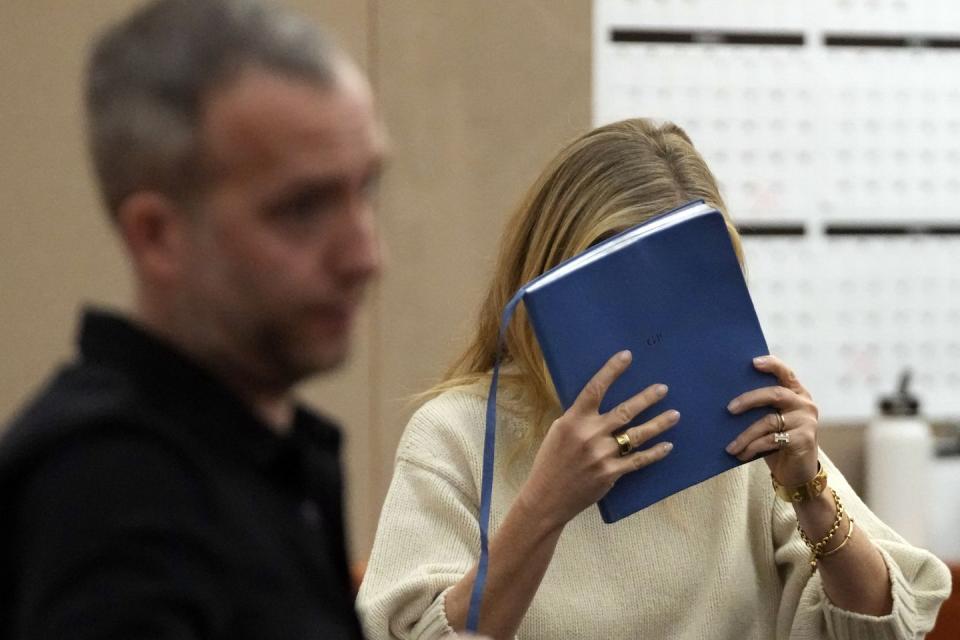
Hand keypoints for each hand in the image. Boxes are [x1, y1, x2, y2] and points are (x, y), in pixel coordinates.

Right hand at [516, 350, 678, 531]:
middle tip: (663, 388)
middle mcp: (590, 434)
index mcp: (574, 420)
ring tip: (675, 414)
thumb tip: (599, 403)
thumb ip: (579, 418)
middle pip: (625, 411)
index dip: (611, 371)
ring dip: (659, 423)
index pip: (595, 388)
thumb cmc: (550, 461)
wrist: (547, 497)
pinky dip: (655, 452)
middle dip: (647, 398)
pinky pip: (638, 460)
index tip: (627, 356)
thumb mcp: (558, 431)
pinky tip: (667, 445)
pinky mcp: (611, 473)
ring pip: (637, 435)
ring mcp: (602, 455)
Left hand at [724, 355, 819, 485]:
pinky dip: (752, 447)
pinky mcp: (804, 439)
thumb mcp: (769, 421)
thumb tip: (725, 400)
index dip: (771, 365)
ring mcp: (806, 421)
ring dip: (745, 434)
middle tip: (729, 409)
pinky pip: (771, 439)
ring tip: (730, 446)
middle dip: (749, 400)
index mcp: (796, 393)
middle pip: (775, 394)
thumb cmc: (778, 442)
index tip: (753, 362)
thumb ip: (759, 408)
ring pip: (768, 421)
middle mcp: (804, 404)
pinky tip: (740, 454)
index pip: (785, 373)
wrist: (798, 473)